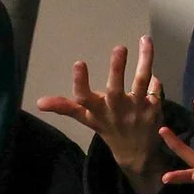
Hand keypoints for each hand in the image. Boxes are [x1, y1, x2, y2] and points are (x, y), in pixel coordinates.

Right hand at [36, 37, 168, 193]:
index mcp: (97, 111)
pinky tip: (153, 69)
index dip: (80, 82)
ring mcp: (137, 110)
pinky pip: (155, 89)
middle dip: (117, 69)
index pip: (84, 98)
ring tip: (145, 40)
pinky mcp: (154, 110)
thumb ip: (65, 107)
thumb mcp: (87, 119)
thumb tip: (38, 102)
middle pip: (115, 89)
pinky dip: (155, 81)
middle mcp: (116, 110)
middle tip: (119, 48)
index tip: (79, 63)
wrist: (136, 154)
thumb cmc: (109, 129)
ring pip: (141, 82)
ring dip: (145, 61)